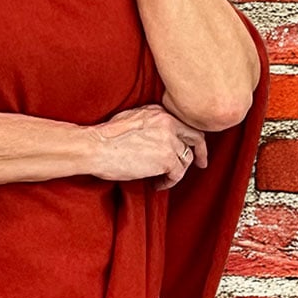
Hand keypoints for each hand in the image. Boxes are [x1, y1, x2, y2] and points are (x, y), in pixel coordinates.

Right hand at [90, 104, 207, 189]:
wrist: (96, 147)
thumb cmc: (105, 137)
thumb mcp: (130, 119)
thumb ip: (149, 124)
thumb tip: (156, 138)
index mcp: (159, 111)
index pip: (184, 124)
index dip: (190, 137)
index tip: (192, 148)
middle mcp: (168, 122)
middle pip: (195, 137)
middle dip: (201, 152)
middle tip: (202, 164)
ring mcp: (169, 140)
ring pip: (186, 159)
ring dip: (177, 172)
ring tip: (162, 179)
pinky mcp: (167, 159)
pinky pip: (178, 174)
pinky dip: (169, 182)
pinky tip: (157, 185)